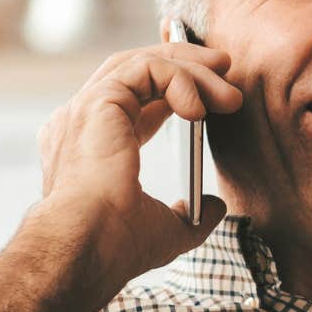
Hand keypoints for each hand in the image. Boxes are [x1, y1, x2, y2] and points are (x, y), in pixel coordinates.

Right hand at [32, 40, 243, 287]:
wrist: (88, 247)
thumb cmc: (116, 245)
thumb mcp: (167, 230)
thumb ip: (191, 214)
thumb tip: (215, 206)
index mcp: (90, 146)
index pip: (132, 100)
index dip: (172, 89)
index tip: (212, 97)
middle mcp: (82, 121)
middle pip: (135, 71)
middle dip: (184, 65)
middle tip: (226, 69)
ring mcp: (86, 108)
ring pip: (141, 64)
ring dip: (190, 68)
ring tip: (228, 86)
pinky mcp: (98, 101)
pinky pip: (145, 70)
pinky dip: (179, 79)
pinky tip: (201, 109)